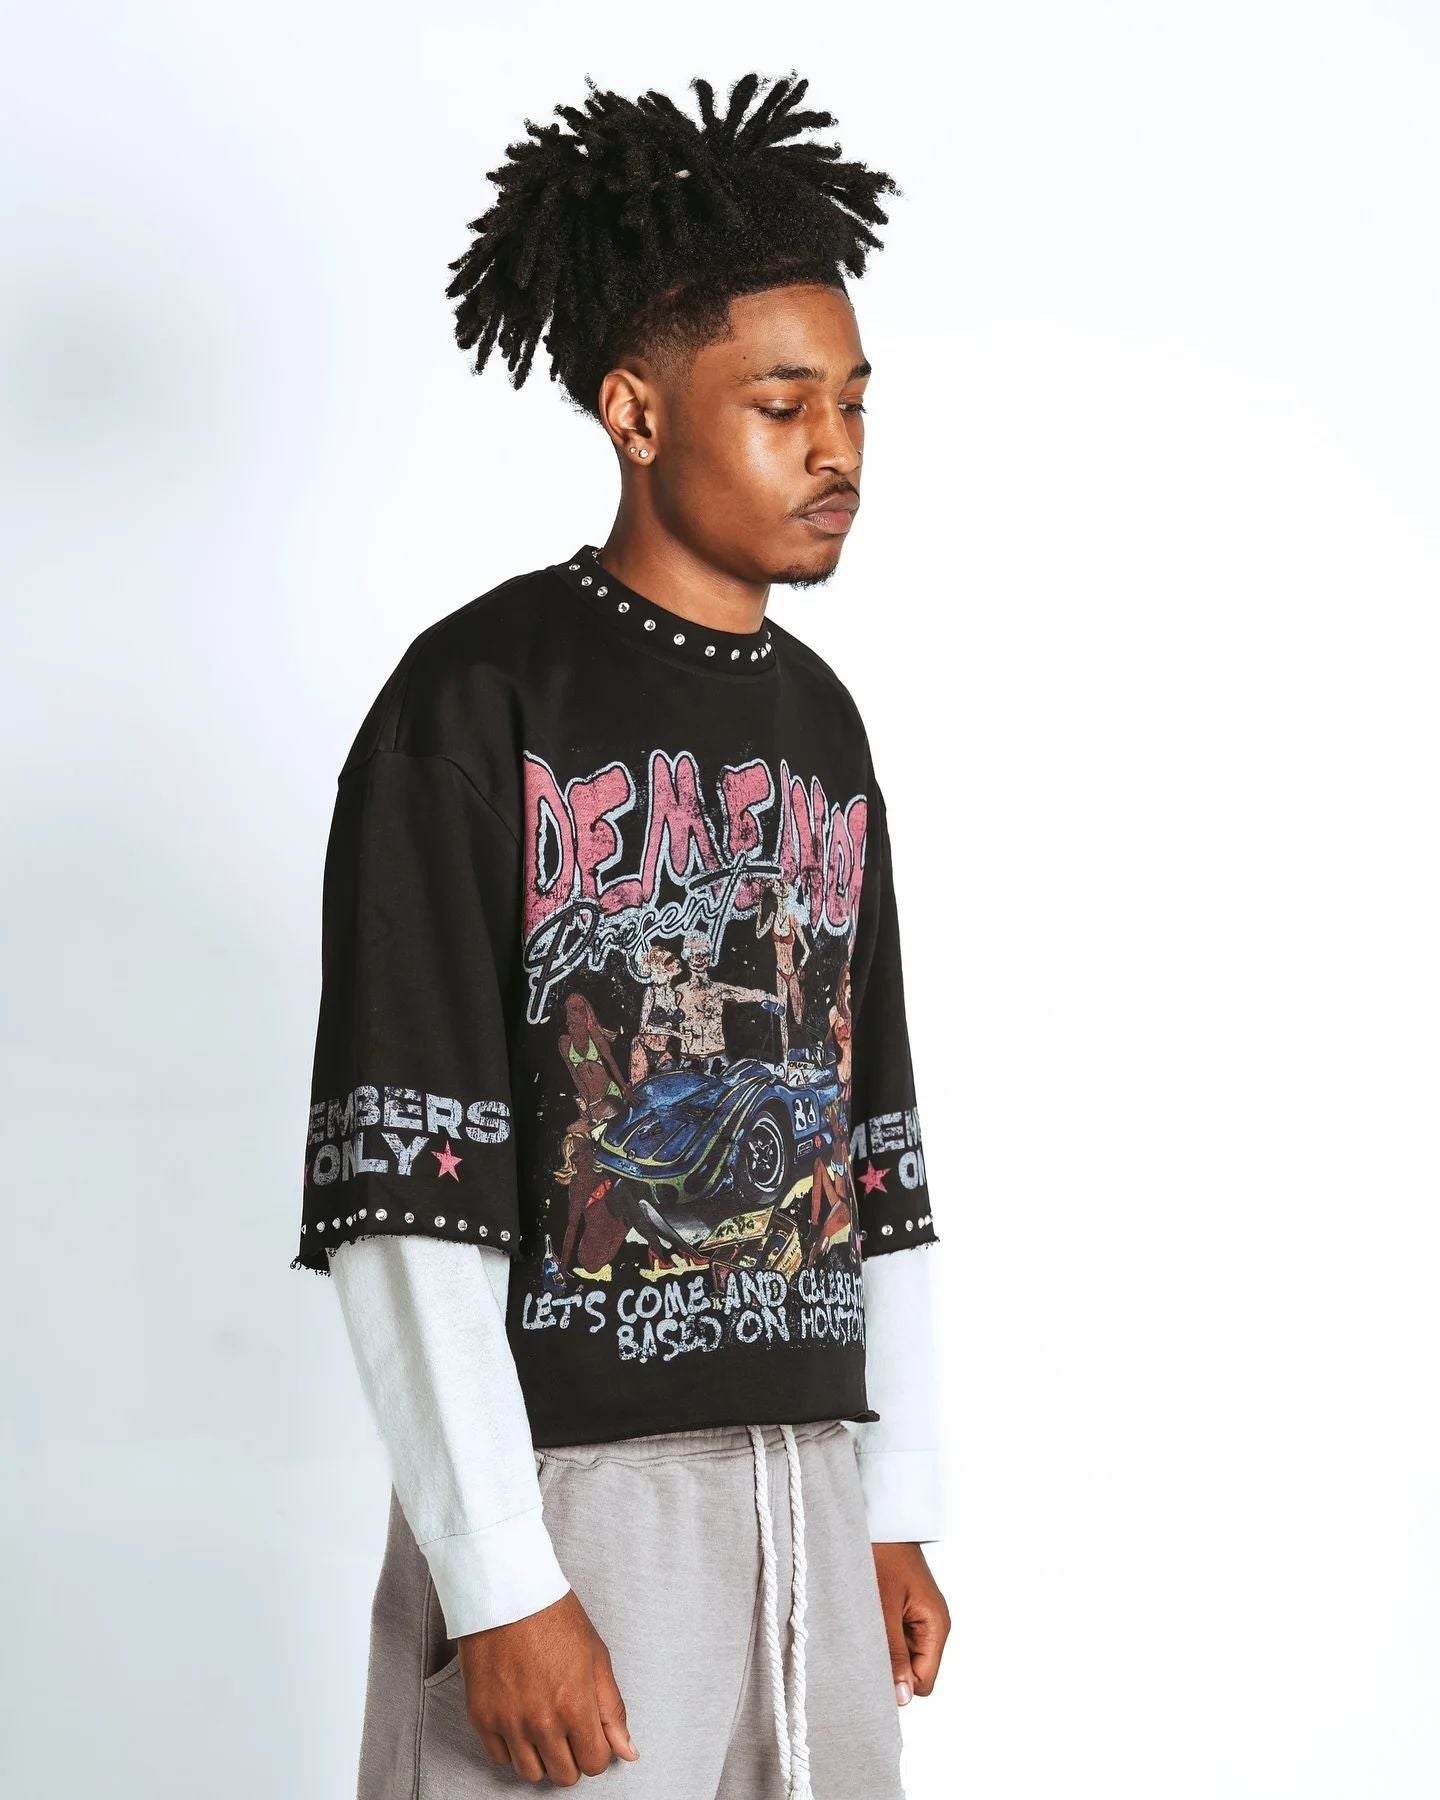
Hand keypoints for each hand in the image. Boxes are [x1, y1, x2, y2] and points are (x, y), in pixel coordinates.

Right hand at [457, 1588, 639, 1783]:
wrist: (508, 1593)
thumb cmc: (554, 1616)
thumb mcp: (596, 1656)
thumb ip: (612, 1709)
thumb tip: (628, 1751)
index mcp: (575, 1705)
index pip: (595, 1763)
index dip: (598, 1751)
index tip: (591, 1735)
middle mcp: (541, 1721)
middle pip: (564, 1774)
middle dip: (572, 1757)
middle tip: (568, 1730)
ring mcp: (508, 1721)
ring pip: (530, 1773)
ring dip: (542, 1757)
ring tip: (544, 1727)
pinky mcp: (481, 1716)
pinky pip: (499, 1757)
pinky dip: (511, 1747)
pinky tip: (519, 1721)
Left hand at [871, 1543, 949, 1705]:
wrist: (879, 1518)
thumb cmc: (883, 1555)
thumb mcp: (884, 1608)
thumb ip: (893, 1653)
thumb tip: (902, 1698)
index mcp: (936, 1627)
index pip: (923, 1682)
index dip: (899, 1683)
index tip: (872, 1666)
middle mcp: (932, 1625)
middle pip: (913, 1670)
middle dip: (890, 1664)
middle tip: (864, 1642)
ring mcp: (919, 1617)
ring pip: (902, 1654)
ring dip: (882, 1646)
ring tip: (863, 1622)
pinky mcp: (905, 1608)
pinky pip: (894, 1636)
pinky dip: (879, 1632)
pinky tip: (865, 1615)